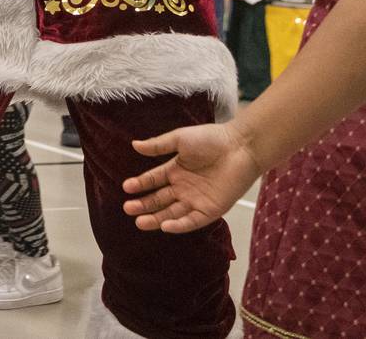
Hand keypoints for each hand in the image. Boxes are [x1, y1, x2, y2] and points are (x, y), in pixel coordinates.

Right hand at [123, 123, 261, 232]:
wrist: (239, 147)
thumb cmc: (211, 139)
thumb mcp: (180, 139)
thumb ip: (158, 145)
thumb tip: (134, 145)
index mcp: (176, 170)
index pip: (153, 180)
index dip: (140, 184)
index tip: (126, 187)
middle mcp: (184, 187)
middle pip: (160, 200)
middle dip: (143, 205)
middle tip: (128, 208)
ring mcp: (196, 200)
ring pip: (172, 213)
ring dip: (156, 219)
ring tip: (139, 222)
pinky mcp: (210, 210)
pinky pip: (192, 221)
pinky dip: (179, 225)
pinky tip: (165, 226)